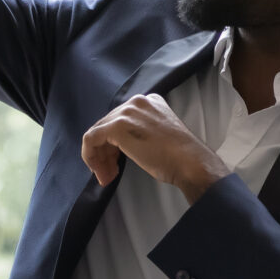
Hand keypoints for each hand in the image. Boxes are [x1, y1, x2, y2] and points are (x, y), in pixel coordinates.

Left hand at [79, 94, 227, 199]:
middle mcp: (136, 102)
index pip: (121, 120)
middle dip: (105, 153)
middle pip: (108, 126)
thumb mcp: (160, 134)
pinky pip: (91, 139)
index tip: (116, 164)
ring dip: (99, 158)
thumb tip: (122, 145)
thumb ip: (142, 131)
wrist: (189, 161)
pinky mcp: (117, 126)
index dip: (114, 144)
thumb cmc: (180, 156)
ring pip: (98, 133)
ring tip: (106, 176)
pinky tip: (99, 171)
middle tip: (109, 174)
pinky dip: (90, 156)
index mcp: (149, 101)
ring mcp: (126, 112)